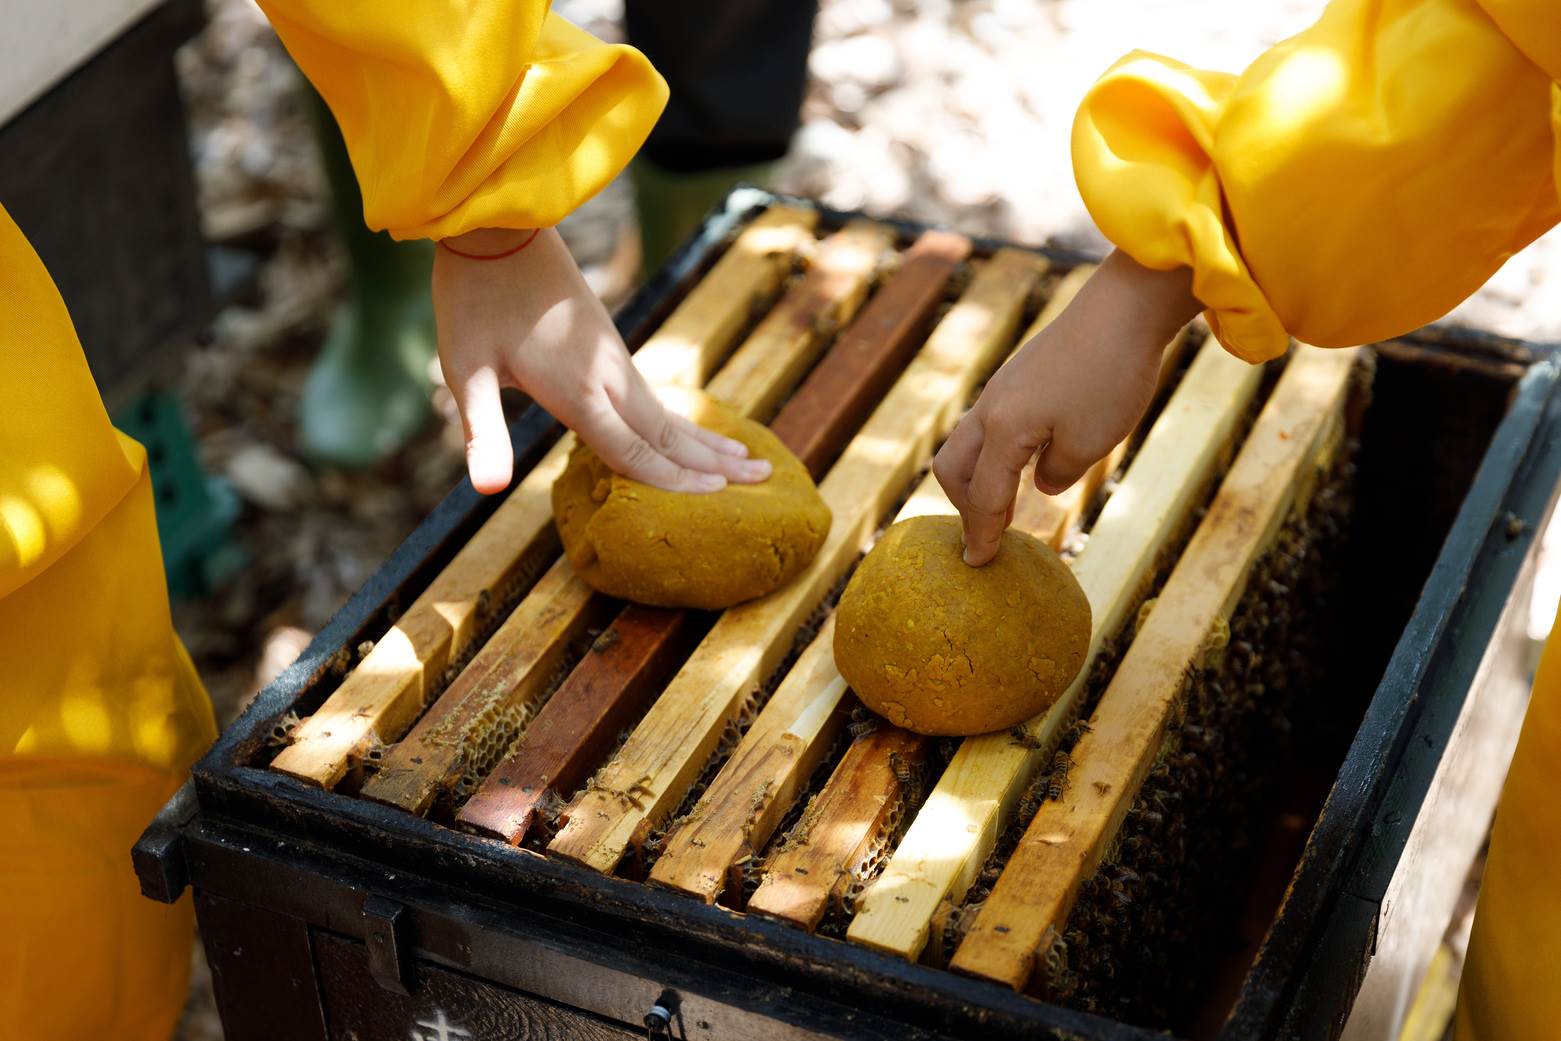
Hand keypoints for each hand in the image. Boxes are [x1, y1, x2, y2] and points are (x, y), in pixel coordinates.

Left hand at [433, 227, 772, 494]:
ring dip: (708, 439)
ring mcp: (613, 358)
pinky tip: (689, 429)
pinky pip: (655, 395)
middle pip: (669, 432)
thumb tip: (487, 489)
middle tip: (763, 477)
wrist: (500, 227)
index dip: (674, 481)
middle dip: (715, 461)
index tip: (718, 496)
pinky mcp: (609, 345)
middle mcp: (608, 376)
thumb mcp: (466, 369)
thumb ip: (483, 432)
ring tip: (749, 456)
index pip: (634, 451)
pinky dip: (684, 420)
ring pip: (668, 412)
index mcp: (578, 390)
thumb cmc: (474, 300)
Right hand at [934, 250, 1200, 565]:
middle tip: (987, 533)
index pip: (984, 497)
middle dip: (965, 506)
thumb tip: (1043, 481)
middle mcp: (991, 409)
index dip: (982, 534)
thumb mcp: (1090, 443)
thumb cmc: (1110, 378)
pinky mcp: (1020, 375)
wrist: (1124, 307)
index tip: (978, 564)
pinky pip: (991, 424)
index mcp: (1003, 431)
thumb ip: (1058, 472)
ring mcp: (1003, 389)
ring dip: (979, 478)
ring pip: (968, 443)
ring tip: (1004, 501)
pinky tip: (1028, 458)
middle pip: (954, 468)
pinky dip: (996, 453)